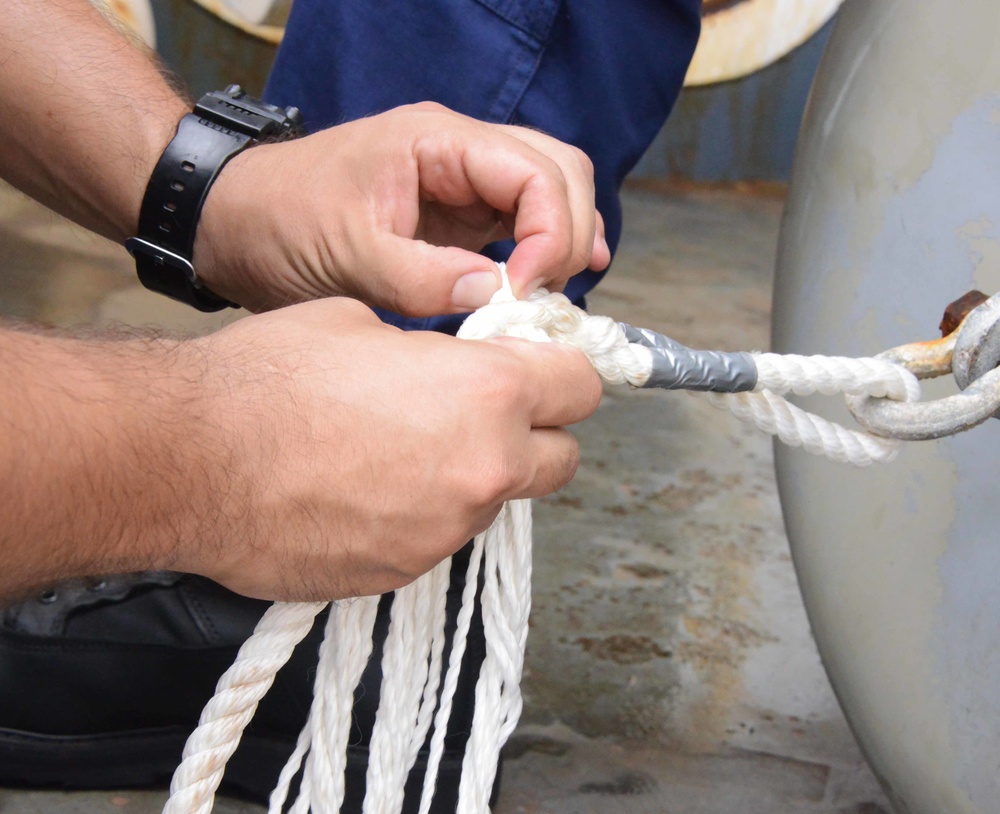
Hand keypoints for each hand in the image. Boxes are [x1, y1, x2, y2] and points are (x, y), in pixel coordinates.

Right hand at [175, 298, 601, 600]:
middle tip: (485, 418)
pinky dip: (420, 516)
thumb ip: (432, 352)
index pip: (582, 386)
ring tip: (399, 454)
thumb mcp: (365, 324)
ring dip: (471, 478)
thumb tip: (446, 366)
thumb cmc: (268, 378)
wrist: (191, 458)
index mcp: (489, 391)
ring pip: (497, 502)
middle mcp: (486, 467)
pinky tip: (362, 493)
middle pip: (563, 459)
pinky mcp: (405, 571)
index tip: (543, 372)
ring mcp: (448, 529)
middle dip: (535, 436)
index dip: (562, 373)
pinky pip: (439, 537)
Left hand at [194, 102, 610, 314]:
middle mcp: (457, 151)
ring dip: (564, 238)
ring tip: (557, 291)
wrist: (234, 222)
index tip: (527, 290)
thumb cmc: (278, 224)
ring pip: (549, 190)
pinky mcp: (455, 214)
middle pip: (558, 169)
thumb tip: (497, 296)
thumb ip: (422, 278)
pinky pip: (520, 220)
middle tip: (548, 295)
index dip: (550, 231)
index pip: (533, 169)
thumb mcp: (345, 256)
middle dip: (569, 231)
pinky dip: (544, 248)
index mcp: (434, 141)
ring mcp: (460, 180)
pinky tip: (549, 281)